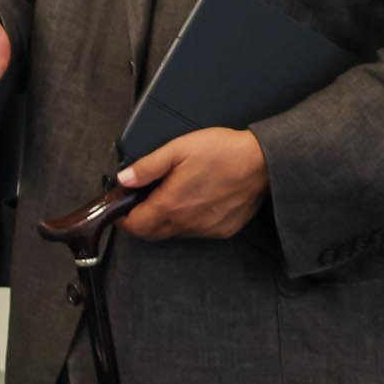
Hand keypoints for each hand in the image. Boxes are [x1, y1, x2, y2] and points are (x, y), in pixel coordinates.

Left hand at [118, 128, 267, 241]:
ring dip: (164, 221)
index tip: (120, 205)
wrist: (263, 162)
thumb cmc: (221, 151)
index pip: (135, 226)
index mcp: (171, 206)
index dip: (122, 217)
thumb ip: (147, 167)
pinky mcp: (223, 230)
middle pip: (151, 233)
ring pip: (173, 233)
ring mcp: (206, 230)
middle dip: (140, 220)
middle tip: (140, 200)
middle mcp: (187, 224)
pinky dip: (186, 221)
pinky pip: (195, 232)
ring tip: (169, 196)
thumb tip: (123, 180)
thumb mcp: (177, 150)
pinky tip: (193, 201)